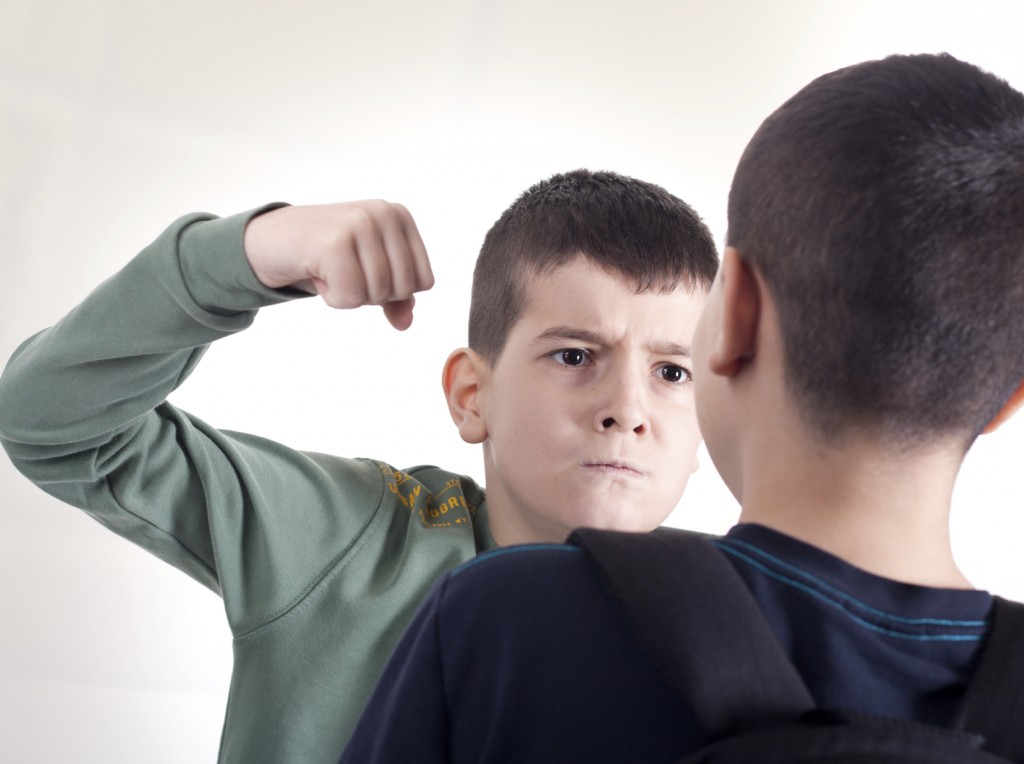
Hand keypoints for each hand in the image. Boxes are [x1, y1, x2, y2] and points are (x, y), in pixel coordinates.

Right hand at [243, 201, 433, 329]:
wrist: (273, 239)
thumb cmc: (326, 255)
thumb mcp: (369, 272)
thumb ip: (396, 297)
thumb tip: (405, 323)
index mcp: (400, 216)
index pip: (424, 281)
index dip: (394, 291)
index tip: (364, 271)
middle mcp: (384, 213)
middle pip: (403, 290)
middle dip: (371, 294)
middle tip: (343, 272)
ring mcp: (360, 223)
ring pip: (378, 294)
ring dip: (348, 295)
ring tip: (329, 271)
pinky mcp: (335, 241)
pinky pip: (351, 296)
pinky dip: (333, 298)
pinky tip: (318, 273)